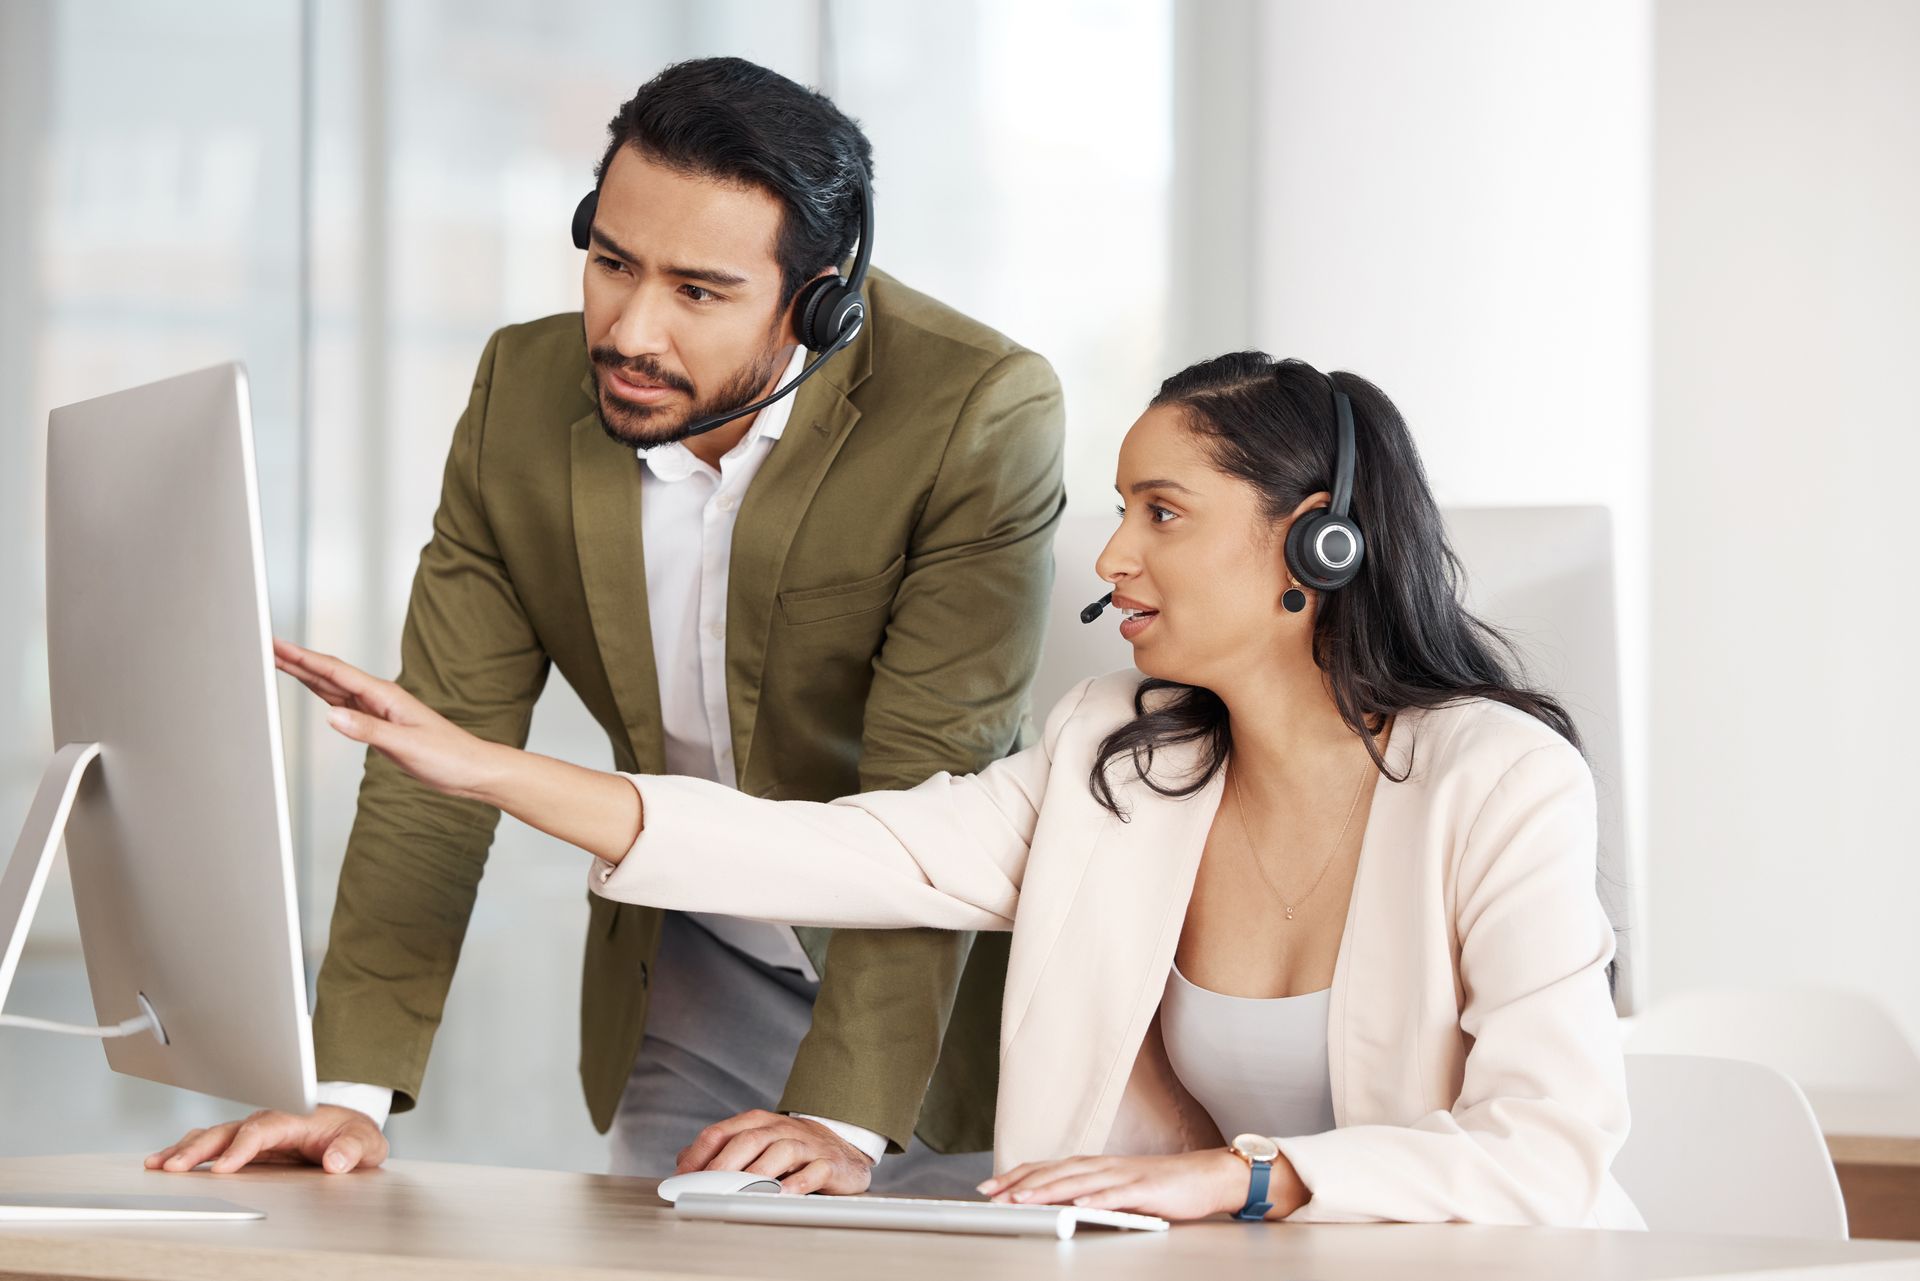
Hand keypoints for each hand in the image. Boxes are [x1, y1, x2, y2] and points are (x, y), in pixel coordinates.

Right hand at [144, 1105, 389, 1174]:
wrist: (349, 1130)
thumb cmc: (354, 1135)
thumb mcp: (366, 1142)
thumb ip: (353, 1150)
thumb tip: (336, 1162)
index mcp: (295, 1118)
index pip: (263, 1129)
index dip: (242, 1147)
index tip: (224, 1168)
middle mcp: (268, 1122)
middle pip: (229, 1131)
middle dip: (200, 1148)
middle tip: (173, 1167)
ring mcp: (253, 1132)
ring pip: (214, 1136)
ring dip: (185, 1149)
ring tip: (157, 1165)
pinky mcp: (244, 1145)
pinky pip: (212, 1145)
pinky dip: (187, 1151)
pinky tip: (163, 1163)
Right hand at [274, 639, 501, 800]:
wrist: (470, 769)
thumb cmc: (448, 756)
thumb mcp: (406, 745)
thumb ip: (368, 730)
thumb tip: (331, 715)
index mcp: (384, 696)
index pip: (335, 672)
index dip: (303, 658)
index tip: (277, 644)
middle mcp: (378, 698)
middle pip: (329, 674)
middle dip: (297, 660)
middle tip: (265, 646)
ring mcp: (377, 710)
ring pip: (333, 688)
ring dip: (305, 674)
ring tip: (278, 661)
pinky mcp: (378, 725)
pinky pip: (343, 705)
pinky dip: (322, 694)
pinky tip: (311, 688)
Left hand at [677, 1110, 874, 1195]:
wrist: (841, 1146)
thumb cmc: (790, 1147)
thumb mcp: (753, 1141)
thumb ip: (720, 1148)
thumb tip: (683, 1161)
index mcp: (756, 1122)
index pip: (721, 1132)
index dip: (699, 1155)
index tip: (684, 1177)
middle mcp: (779, 1129)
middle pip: (748, 1140)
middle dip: (725, 1164)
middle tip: (709, 1186)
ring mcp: (805, 1144)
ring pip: (780, 1152)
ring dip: (759, 1172)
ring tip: (743, 1190)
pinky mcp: (828, 1163)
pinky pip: (814, 1171)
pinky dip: (798, 1183)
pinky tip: (783, 1194)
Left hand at [978, 1148, 1278, 1220]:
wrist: (1204, 1177)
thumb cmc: (1160, 1186)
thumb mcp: (1117, 1189)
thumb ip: (1089, 1193)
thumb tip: (1056, 1204)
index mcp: (1095, 1165)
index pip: (1047, 1168)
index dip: (1017, 1176)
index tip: (989, 1187)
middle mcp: (1104, 1165)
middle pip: (1055, 1172)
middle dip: (1020, 1183)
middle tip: (993, 1194)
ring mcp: (1123, 1175)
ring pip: (1078, 1181)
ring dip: (1048, 1190)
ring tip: (1023, 1199)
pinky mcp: (1144, 1189)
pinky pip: (1116, 1195)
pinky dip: (1095, 1199)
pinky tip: (1077, 1205)